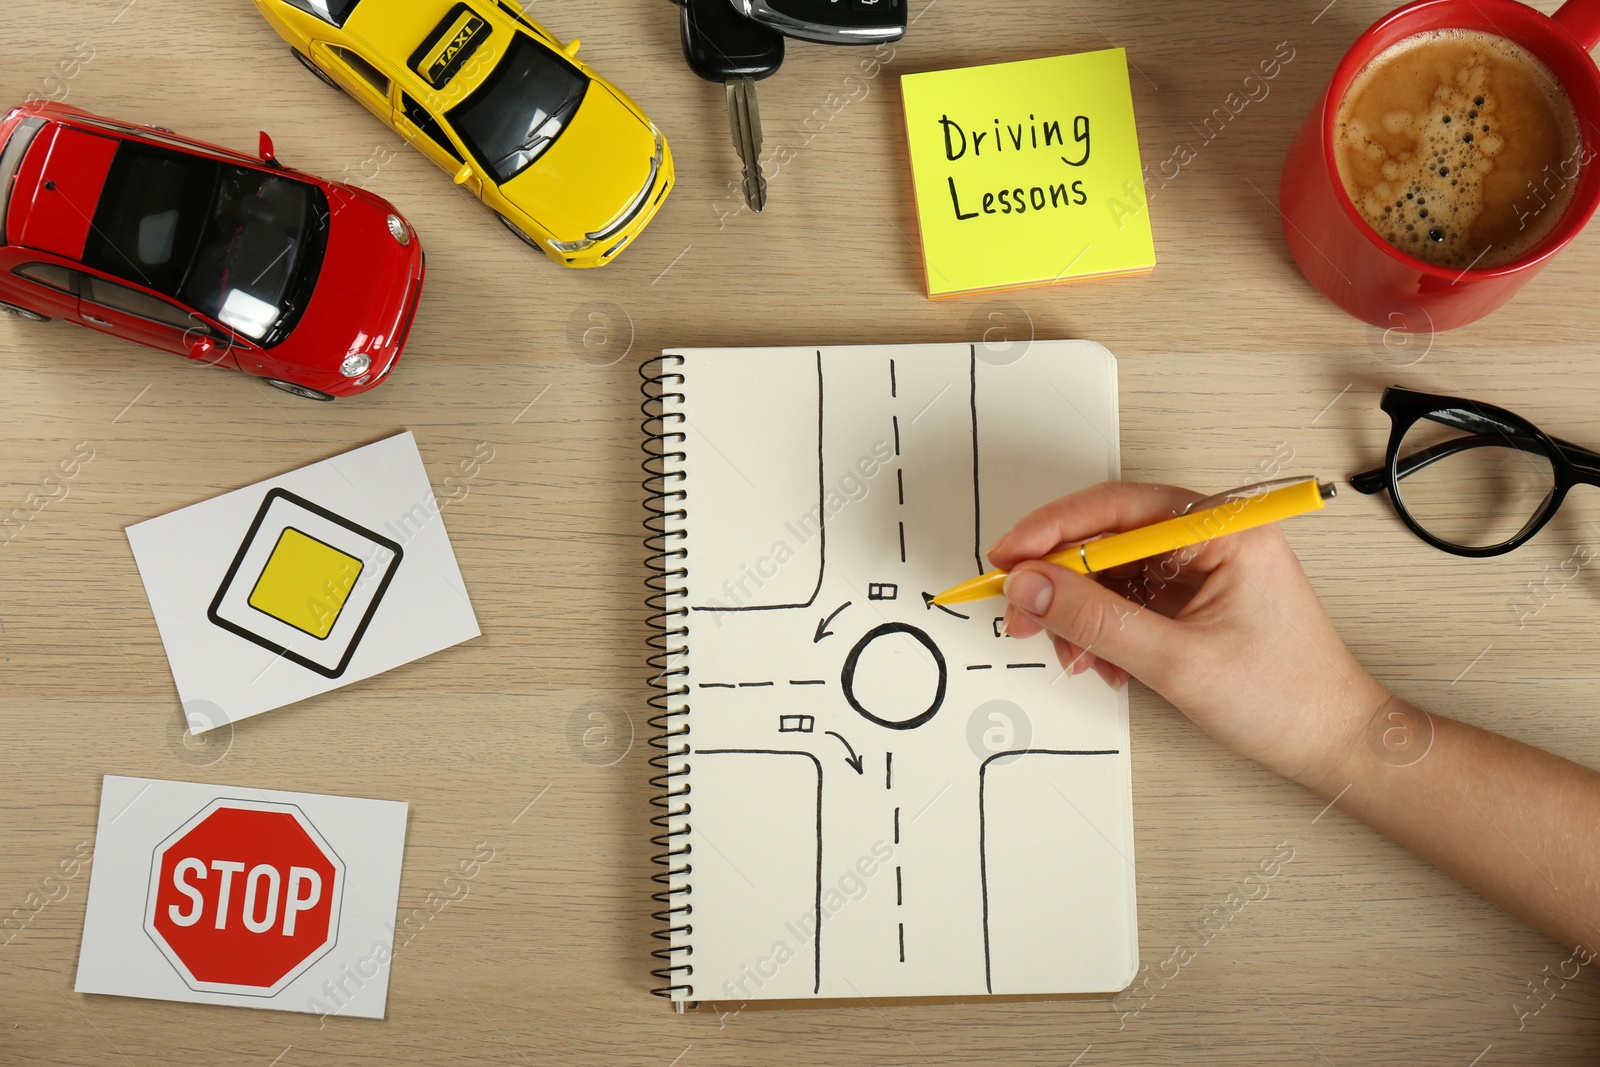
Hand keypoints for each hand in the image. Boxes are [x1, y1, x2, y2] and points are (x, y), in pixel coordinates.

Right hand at [987, 481, 1390, 786]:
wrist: (1335, 743)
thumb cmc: (1288, 698)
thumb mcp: (1175, 660)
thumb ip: (1095, 619)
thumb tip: (1031, 586)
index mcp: (1226, 528)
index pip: (1117, 507)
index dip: (1052, 530)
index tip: (1008, 557)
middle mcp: (1215, 536)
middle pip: (1108, 536)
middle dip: (1060, 580)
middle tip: (1022, 612)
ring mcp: (1205, 567)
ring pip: (1112, 571)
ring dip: (1081, 613)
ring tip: (1073, 654)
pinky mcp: (1196, 596)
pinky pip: (1129, 598)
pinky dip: (1104, 629)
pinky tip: (1102, 661)